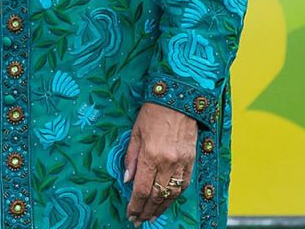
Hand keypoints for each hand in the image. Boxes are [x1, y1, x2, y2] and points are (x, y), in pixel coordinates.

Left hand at [124, 103, 196, 223]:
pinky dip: (175, 195)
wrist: (178, 101)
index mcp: (150, 155)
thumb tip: (127, 180)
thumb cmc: (152, 113)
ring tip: (152, 215)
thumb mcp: (134, 132)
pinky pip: (183, 184)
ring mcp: (181, 163)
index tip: (130, 214)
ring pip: (171, 193)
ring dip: (161, 207)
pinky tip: (167, 201)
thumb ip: (131, 158)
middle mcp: (167, 162)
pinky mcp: (191, 161)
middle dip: (147, 210)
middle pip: (156, 194)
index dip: (135, 204)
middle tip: (139, 220)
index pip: (141, 188)